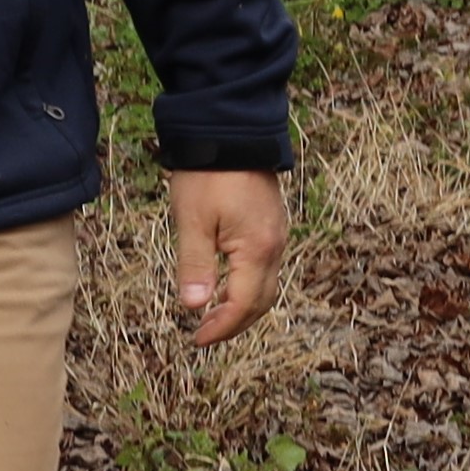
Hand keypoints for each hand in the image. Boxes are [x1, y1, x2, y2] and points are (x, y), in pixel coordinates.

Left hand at [170, 168, 287, 345]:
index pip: (243, 305)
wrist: (230, 131)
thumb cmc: (208, 174)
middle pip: (261, 302)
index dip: (221, 328)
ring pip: (266, 286)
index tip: (197, 339)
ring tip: (212, 314)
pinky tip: (225, 284)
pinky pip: (266, 267)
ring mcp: (277, 234)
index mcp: (257, 249)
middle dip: (234, 323)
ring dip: (242, 306)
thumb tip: (195, 307)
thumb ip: (195, 266)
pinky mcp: (272, 224)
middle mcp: (275, 246)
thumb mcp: (193, 221)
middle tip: (204, 334)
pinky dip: (247, 285)